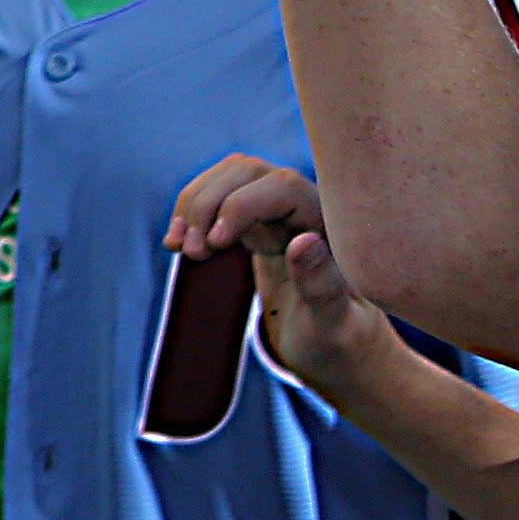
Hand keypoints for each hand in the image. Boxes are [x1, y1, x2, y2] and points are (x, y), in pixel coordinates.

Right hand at [174, 153, 399, 397]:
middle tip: (189, 252)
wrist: (335, 347)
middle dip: (209, 203)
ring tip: (178, 247)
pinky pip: (218, 197)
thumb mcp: (334, 325)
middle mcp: (303, 208)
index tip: (214, 244)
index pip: (283, 187)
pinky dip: (190, 213)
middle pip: (248, 172)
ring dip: (194, 205)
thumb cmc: (341, 341)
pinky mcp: (256, 224)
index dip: (241, 205)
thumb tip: (302, 240)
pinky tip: (177, 242)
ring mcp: (277, 213)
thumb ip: (322, 286)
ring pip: (228, 178)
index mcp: (330, 225)